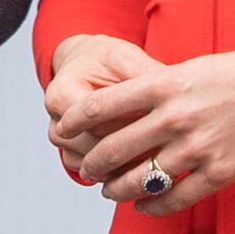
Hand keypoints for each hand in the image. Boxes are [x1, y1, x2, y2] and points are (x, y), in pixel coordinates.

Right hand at [44, 34, 155, 180]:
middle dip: (132, 149)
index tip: (161, 125)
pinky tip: (149, 165)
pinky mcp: (75, 159)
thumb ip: (144, 74)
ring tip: (162, 156)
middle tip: (167, 147)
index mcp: (62, 95)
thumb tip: (176, 88)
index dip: (131, 125)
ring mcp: (64, 147)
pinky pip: (99, 175)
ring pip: (98, 168)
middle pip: (97, 150)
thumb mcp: (125, 58)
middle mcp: (57, 125)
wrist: (87, 69)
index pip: (97, 122)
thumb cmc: (106, 62)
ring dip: (128, 166)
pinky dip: (123, 173)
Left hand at [58, 41, 234, 214]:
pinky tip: (144, 208)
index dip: (75, 121)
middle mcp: (175, 117)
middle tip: (86, 169)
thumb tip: (127, 107)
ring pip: (138, 181)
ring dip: (117, 191)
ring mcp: (197, 148)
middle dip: (92, 164)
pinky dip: (152, 207)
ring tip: (110, 192)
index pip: (101, 106)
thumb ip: (160, 88)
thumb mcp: (195, 69)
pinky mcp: (220, 173)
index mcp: (165, 85)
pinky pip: (174, 199)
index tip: (63, 128)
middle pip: (112, 149)